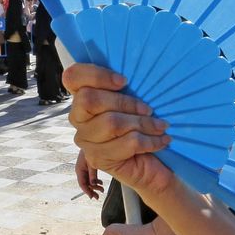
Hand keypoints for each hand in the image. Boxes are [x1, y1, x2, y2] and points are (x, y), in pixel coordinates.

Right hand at [64, 64, 172, 197]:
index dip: (96, 75)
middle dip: (125, 102)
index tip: (124, 81)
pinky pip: (127, 143)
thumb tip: (141, 69)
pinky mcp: (98, 158)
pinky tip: (162, 140)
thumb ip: (127, 88)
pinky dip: (150, 141)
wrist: (151, 165)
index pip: (73, 77)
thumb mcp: (134, 101)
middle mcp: (78, 118)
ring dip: (144, 123)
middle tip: (149, 109)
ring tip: (161, 126)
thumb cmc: (142, 127)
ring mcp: (85, 140)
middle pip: (89, 99)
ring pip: (111, 123)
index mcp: (83, 97)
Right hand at [75, 150, 102, 198]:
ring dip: (95, 186)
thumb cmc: (91, 151)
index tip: (92, 197)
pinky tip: (100, 183)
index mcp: (79, 169)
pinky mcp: (88, 168)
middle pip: (85, 184)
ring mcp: (84, 169)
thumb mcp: (91, 163)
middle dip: (92, 190)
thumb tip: (93, 184)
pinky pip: (91, 177)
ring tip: (102, 189)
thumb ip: (92, 174)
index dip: (87, 191)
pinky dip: (96, 181)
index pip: (82, 183)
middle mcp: (81, 170)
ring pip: (88, 182)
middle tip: (99, 196)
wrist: (93, 142)